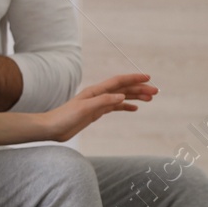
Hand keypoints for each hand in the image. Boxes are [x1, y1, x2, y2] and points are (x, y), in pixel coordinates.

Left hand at [33, 73, 157, 141]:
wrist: (52, 128)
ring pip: (121, 97)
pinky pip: (115, 107)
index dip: (134, 78)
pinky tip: (134, 108)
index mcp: (96, 91)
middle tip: (155, 92)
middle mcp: (99, 95)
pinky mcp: (96, 112)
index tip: (148, 78)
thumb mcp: (85, 109)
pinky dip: (125, 106)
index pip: (119, 82)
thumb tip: (121, 96)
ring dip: (135, 96)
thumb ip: (104, 102)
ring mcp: (98, 103)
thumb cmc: (65, 117)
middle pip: (123, 89)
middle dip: (139, 89)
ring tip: (150, 98)